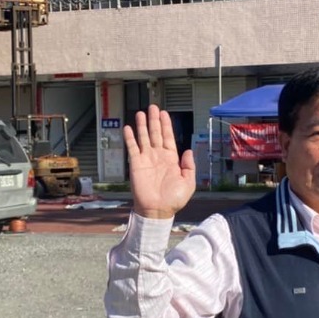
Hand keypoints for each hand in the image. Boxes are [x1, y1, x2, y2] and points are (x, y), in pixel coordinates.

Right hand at [125, 104, 195, 218]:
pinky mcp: (136, 164)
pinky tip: (128, 128)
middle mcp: (158, 156)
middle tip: (153, 107)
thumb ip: (189, 166)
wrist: (157, 210)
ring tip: (141, 113)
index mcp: (171, 159)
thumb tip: (188, 151)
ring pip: (144, 137)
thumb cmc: (173, 200)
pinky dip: (130, 138)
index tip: (164, 113)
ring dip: (142, 125)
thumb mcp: (188, 183)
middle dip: (154, 120)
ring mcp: (146, 159)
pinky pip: (132, 148)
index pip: (168, 138)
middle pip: (156, 133)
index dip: (166, 125)